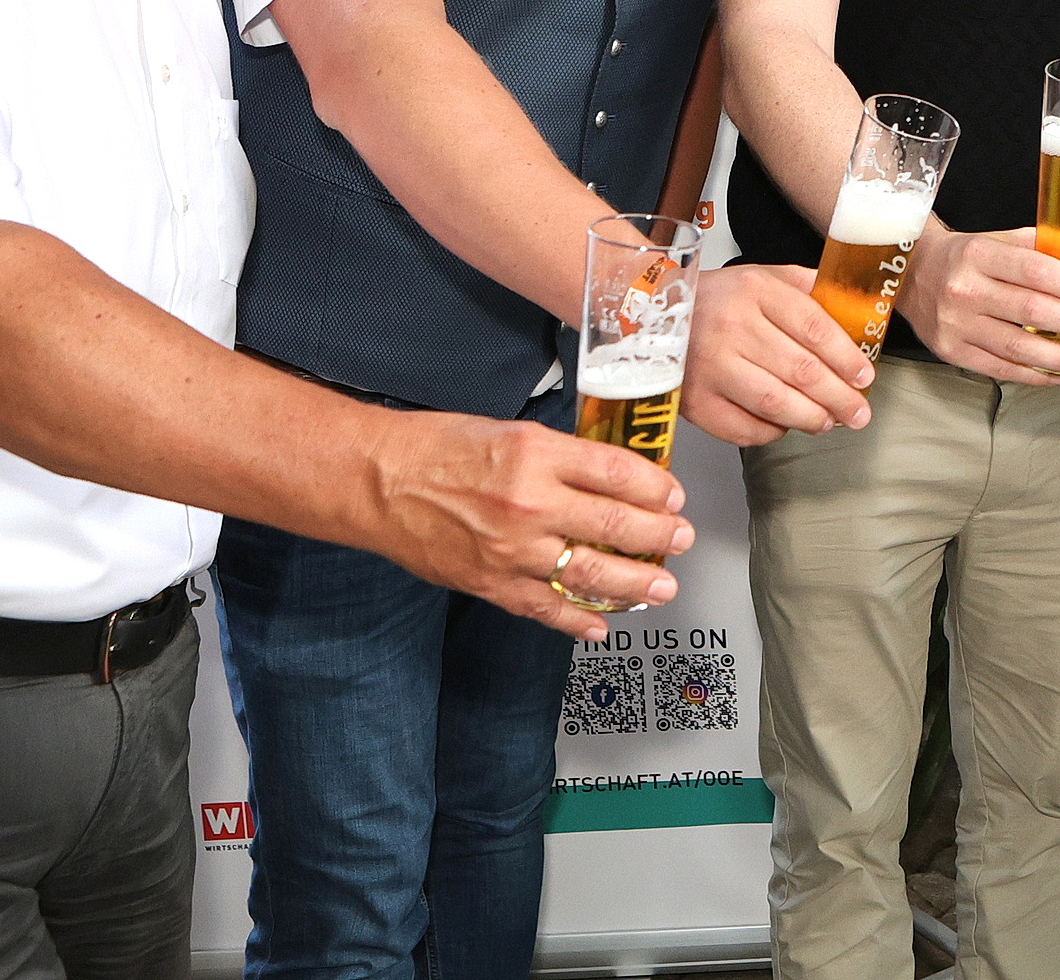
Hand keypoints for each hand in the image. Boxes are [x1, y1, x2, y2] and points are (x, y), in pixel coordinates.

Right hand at [364, 412, 694, 641]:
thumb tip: (610, 480)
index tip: (673, 495)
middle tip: (681, 538)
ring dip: (635, 584)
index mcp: (537, 454)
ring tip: (662, 587)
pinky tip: (601, 625)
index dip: (656, 487)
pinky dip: (577, 621)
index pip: (617, 473)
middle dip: (659, 535)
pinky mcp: (491, 583)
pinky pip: (545, 608)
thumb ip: (562, 458)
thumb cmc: (437, 448)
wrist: (377, 481)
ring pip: (590, 573)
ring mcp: (511, 549)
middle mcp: (529, 503)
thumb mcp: (512, 433)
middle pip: (615, 524)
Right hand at [682, 261, 875, 446]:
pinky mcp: (695, 401)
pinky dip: (772, 432)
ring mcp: (710, 367)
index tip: (864, 377)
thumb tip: (855, 309)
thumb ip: (808, 288)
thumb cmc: (719, 300)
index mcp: (754, 290)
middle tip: (859, 413)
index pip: (815, 328)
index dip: (846, 357)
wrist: (651, 317)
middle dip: (839, 397)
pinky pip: (744, 428)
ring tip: (829, 422)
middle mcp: (731, 327)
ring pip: (776, 403)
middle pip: (801, 370)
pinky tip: (785, 425)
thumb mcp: (763, 277)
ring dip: (811, 418)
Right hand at [903, 226, 1059, 383]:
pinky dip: (1033, 375)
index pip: (1035, 272)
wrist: (910, 273)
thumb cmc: (964, 256)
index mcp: (980, 255)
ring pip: (1018, 347)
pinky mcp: (951, 351)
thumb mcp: (999, 239)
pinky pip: (999, 368)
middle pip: (1031, 311)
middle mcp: (966, 290)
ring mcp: (956, 324)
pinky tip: (1058, 375)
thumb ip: (1045, 247)